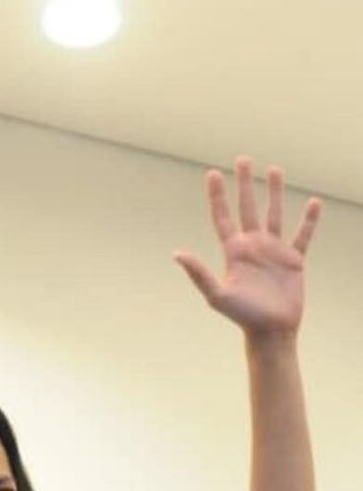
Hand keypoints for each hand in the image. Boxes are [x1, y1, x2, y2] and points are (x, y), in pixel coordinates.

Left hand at [175, 158, 320, 339]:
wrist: (270, 330)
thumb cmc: (242, 316)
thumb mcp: (217, 294)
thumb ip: (199, 273)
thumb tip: (177, 254)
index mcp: (233, 252)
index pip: (222, 217)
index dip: (217, 195)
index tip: (213, 173)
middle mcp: (252, 247)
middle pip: (247, 207)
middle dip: (245, 184)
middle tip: (243, 159)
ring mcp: (273, 251)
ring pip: (274, 213)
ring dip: (274, 192)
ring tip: (274, 169)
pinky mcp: (293, 260)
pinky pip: (302, 235)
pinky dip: (309, 220)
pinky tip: (312, 202)